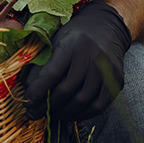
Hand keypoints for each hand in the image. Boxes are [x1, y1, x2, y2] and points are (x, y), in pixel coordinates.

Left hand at [22, 0, 131, 120]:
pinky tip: (68, 114)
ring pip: (82, 101)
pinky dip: (81, 114)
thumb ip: (42, 64)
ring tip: (49, 115)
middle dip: (47, 106)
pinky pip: (98, 106)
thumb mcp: (55, 41)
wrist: (107, 27)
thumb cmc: (73, 35)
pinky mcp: (117, 81)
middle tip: (34, 113)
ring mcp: (107, 70)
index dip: (38, 92)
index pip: (52, 74)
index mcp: (73, 44)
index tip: (27, 102)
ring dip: (62, 113)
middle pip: (66, 90)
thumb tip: (29, 91)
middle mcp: (92, 57)